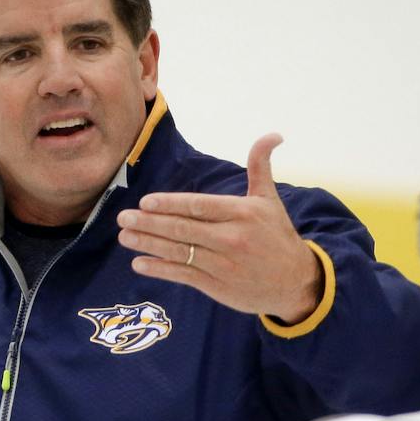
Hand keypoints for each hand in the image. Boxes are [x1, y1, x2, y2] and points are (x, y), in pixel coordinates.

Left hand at [116, 134, 323, 323]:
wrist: (296, 282)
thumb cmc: (277, 236)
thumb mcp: (270, 200)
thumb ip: (261, 167)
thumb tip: (273, 134)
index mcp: (241, 213)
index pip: (199, 206)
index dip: (170, 204)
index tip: (145, 202)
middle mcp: (231, 238)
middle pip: (183, 229)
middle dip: (150, 223)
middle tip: (123, 217)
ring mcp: (222, 264)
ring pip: (178, 252)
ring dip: (148, 244)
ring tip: (124, 236)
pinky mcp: (217, 286)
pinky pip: (182, 275)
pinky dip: (159, 269)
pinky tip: (139, 263)